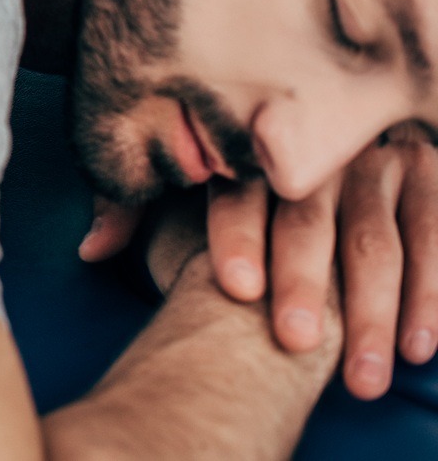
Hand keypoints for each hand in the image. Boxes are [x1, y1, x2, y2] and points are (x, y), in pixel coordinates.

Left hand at [82, 124, 437, 398]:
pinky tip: (418, 347)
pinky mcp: (428, 174)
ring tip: (361, 377)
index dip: (236, 234)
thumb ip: (134, 205)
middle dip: (306, 282)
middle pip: (310, 217)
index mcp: (251, 140)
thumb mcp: (183, 175)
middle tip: (295, 342)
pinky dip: (430, 294)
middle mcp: (315, 145)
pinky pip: (434, 233)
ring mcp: (377, 158)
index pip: (238, 186)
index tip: (234, 287)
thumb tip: (90, 249)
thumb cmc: (235, 166)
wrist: (321, 117)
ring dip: (374, 309)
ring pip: (378, 237)